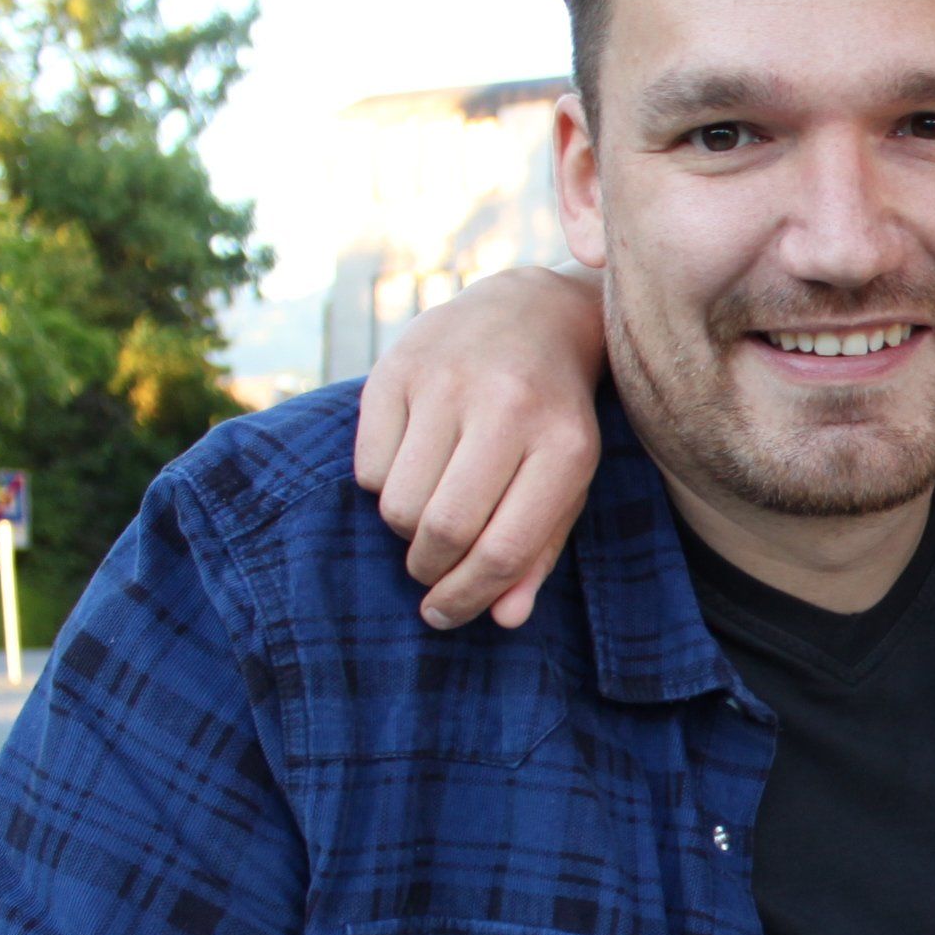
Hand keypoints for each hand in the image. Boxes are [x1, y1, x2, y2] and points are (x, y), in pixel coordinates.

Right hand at [354, 267, 607, 630]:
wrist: (532, 316)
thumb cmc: (553, 419)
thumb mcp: (567, 482)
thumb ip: (538, 550)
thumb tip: (503, 618)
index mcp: (563, 446)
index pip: (505, 548)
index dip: (468, 597)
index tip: (444, 615)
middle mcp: (507, 408)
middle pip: (443, 529)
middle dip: (429, 569)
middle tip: (430, 569)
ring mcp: (449, 382)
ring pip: (397, 503)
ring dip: (405, 529)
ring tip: (428, 511)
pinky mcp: (398, 366)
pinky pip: (368, 465)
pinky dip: (381, 484)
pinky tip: (412, 463)